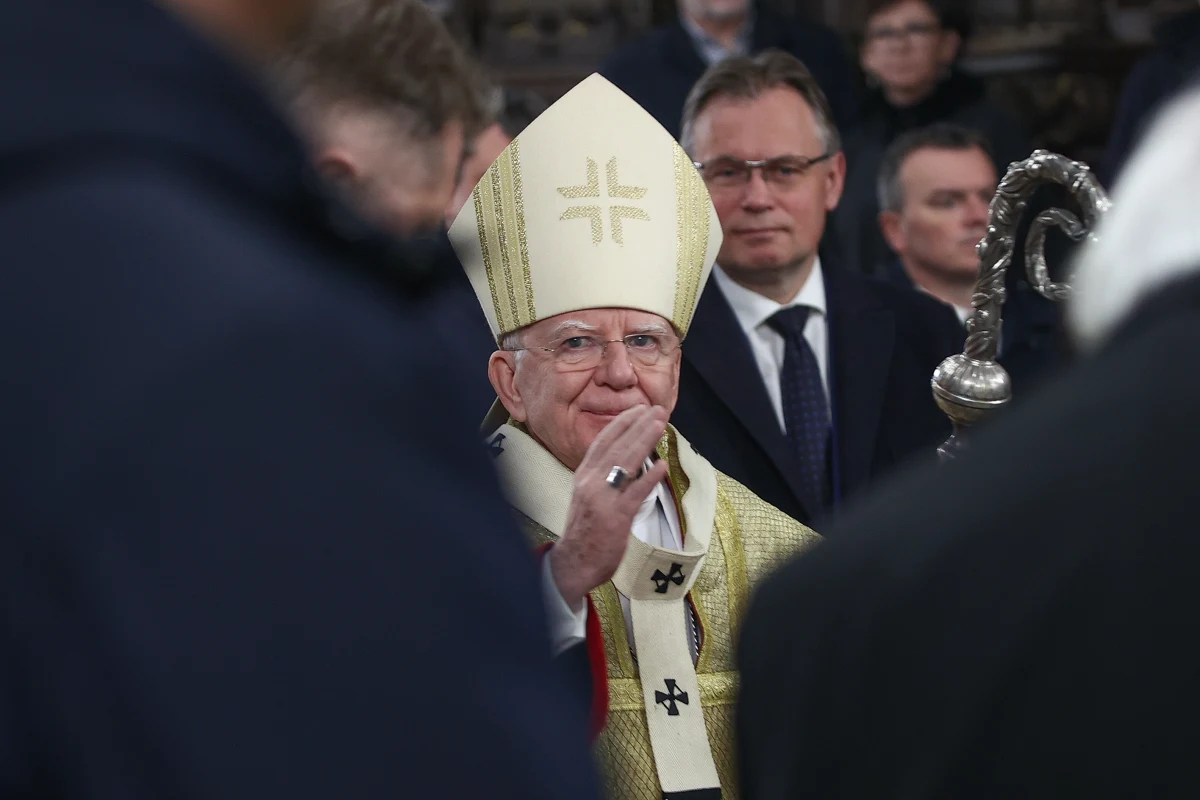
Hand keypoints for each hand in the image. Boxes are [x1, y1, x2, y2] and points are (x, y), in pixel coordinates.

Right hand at [549, 405, 670, 610]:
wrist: (573, 564)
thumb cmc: (585, 531)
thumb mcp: (589, 496)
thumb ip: (605, 477)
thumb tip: (629, 459)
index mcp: (584, 476)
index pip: (603, 442)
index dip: (622, 423)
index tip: (639, 409)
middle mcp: (590, 483)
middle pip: (617, 447)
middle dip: (638, 425)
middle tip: (657, 409)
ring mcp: (603, 499)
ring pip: (625, 463)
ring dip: (644, 441)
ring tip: (660, 425)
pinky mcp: (615, 518)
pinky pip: (634, 494)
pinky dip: (648, 478)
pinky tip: (662, 466)